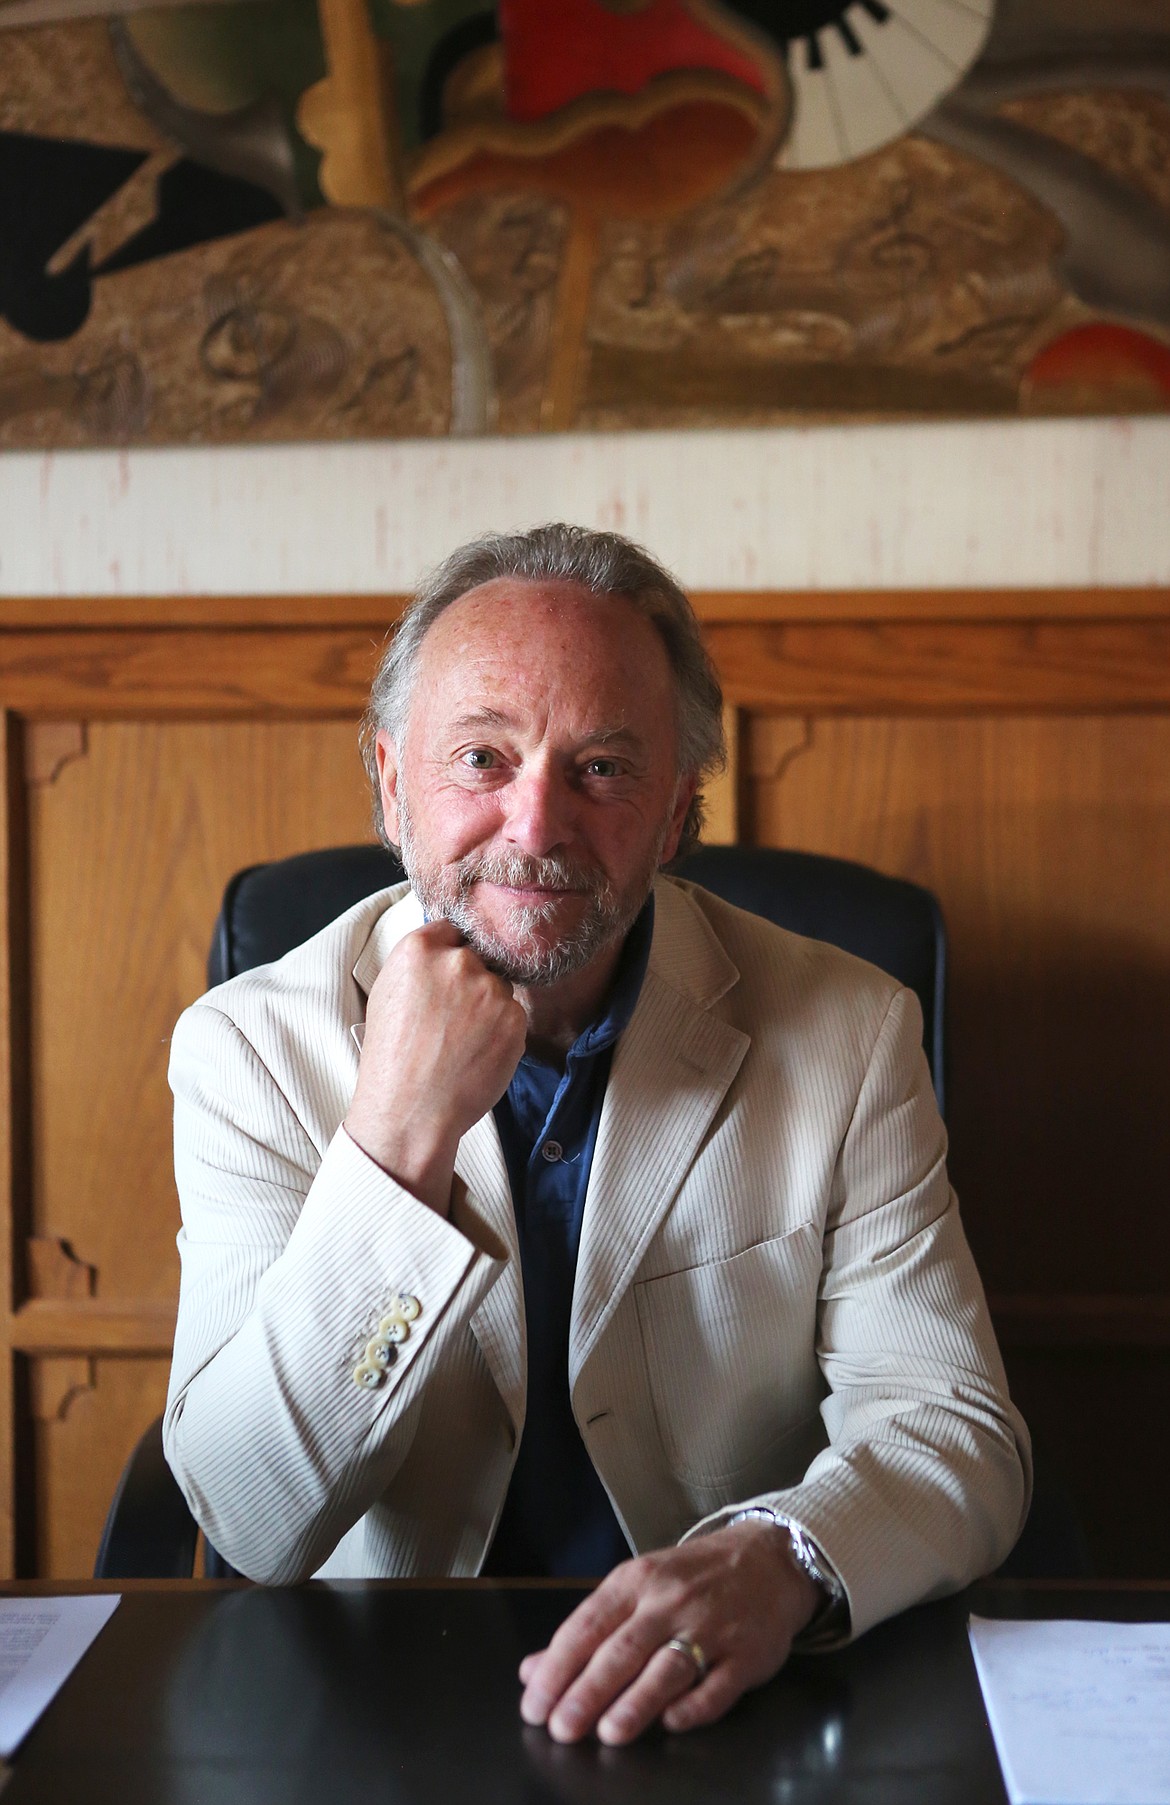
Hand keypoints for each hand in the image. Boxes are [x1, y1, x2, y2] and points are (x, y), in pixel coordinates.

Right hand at [345, 919, 525, 1213]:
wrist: (411, 1111)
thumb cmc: (392, 1059)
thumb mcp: (387, 994)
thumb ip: (420, 963)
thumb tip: (446, 948)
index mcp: (419, 949)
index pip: (451, 931)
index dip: (450, 954)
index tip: (447, 977)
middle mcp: (458, 962)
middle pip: (478, 959)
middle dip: (470, 983)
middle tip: (452, 1020)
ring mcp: (490, 989)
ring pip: (498, 988)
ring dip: (488, 1008)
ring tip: (461, 1042)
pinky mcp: (515, 1018)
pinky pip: (513, 1016)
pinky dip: (502, 1033)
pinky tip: (477, 1055)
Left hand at [518, 1521, 824, 1745]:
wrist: (769, 1559)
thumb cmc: (691, 1578)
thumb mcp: (635, 1586)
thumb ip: (587, 1630)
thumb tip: (532, 1670)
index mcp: (635, 1581)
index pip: (586, 1626)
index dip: (557, 1668)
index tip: (534, 1706)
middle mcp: (670, 1601)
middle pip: (622, 1650)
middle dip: (587, 1692)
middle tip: (560, 1729)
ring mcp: (711, 1627)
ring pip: (667, 1668)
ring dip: (636, 1702)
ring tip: (608, 1733)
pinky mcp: (746, 1654)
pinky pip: (718, 1686)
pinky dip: (694, 1706)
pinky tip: (672, 1723)